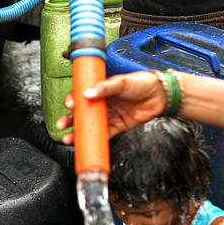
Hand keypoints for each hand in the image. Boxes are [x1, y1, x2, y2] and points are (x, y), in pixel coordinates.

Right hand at [55, 71, 169, 144]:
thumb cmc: (142, 83)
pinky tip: (86, 143)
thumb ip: (104, 87)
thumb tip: (87, 93)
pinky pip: (103, 134)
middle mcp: (102, 103)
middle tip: (62, 125)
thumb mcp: (121, 82)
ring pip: (90, 126)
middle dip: (69, 120)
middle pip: (81, 113)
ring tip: (69, 138)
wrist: (161, 95)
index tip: (69, 104)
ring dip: (78, 132)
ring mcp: (109, 115)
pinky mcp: (117, 126)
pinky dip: (95, 139)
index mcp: (100, 89)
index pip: (81, 95)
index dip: (73, 100)